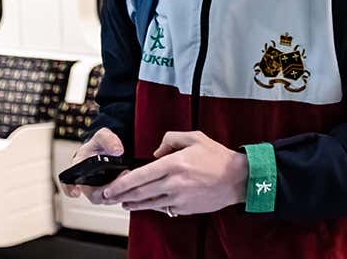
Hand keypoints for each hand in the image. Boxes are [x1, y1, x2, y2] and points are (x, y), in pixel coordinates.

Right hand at [61, 128, 124, 203]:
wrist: (108, 150)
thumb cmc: (99, 145)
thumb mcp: (102, 136)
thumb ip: (108, 139)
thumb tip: (117, 151)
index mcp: (78, 169)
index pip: (68, 183)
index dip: (70, 189)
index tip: (76, 192)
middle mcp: (86, 183)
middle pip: (93, 195)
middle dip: (107, 190)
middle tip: (121, 177)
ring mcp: (98, 190)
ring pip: (106, 199)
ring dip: (117, 192)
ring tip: (127, 175)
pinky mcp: (110, 192)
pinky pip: (115, 198)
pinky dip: (123, 193)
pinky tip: (130, 183)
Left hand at [101, 131, 248, 215]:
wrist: (237, 179)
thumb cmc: (217, 158)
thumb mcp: (195, 137)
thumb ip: (171, 139)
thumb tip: (156, 152)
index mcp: (174, 164)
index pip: (140, 176)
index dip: (122, 184)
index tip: (111, 187)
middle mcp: (174, 183)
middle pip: (139, 193)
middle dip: (121, 196)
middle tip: (109, 197)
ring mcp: (178, 198)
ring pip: (148, 203)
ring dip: (133, 204)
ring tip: (124, 203)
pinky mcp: (184, 208)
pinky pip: (163, 208)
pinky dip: (153, 206)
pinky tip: (148, 204)